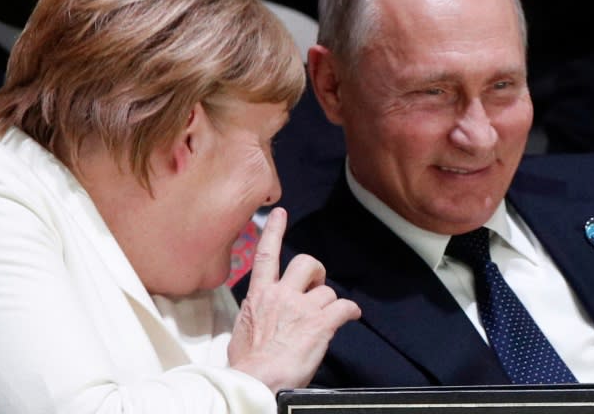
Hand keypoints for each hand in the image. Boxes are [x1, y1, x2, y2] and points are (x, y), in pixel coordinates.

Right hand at [228, 207, 360, 391]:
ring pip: (327, 290)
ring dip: (329, 303)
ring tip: (325, 319)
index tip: (279, 214)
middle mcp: (281, 295)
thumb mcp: (242, 330)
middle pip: (306, 263)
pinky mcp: (320, 323)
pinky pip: (344, 307)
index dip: (273, 231)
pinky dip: (350, 311)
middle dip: (316, 272)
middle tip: (316, 287)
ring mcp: (301, 307)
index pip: (265, 255)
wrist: (256, 379)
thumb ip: (254, 315)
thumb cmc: (246, 364)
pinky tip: (351, 316)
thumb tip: (258, 320)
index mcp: (258, 295)